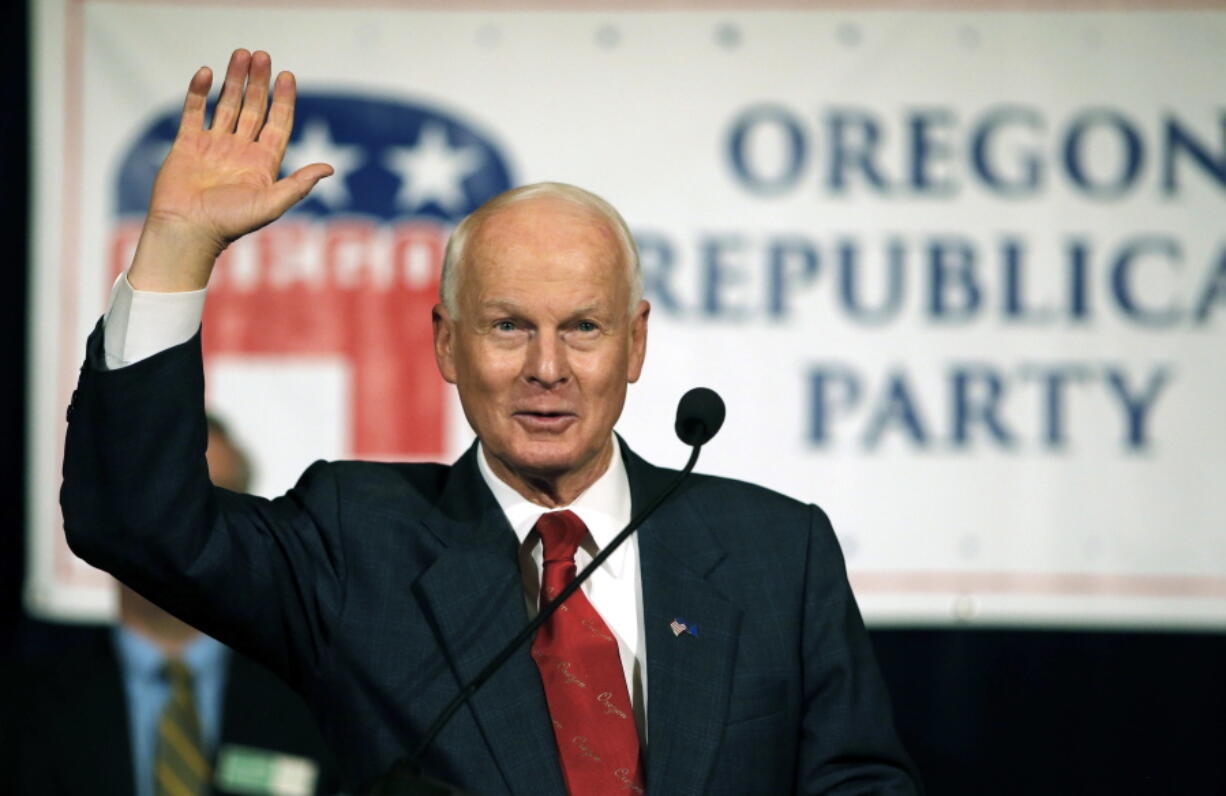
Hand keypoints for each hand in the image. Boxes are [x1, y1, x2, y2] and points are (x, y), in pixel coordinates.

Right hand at [128, 49, 332, 290]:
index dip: (284, 100)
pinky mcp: (187, 144)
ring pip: (226, 105)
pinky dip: (199, 92)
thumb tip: (330, 168)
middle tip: (262, 55)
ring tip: (240, 54)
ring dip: (234, 80)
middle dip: (258, 82)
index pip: (278, 123)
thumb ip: (299, 184)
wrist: (188, 230)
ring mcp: (214, 146)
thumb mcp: (272, 204)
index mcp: (263, 163)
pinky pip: (194, 111)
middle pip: (253, 108)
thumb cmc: (231, 223)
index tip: (287, 75)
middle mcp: (241, 151)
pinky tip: (207, 73)